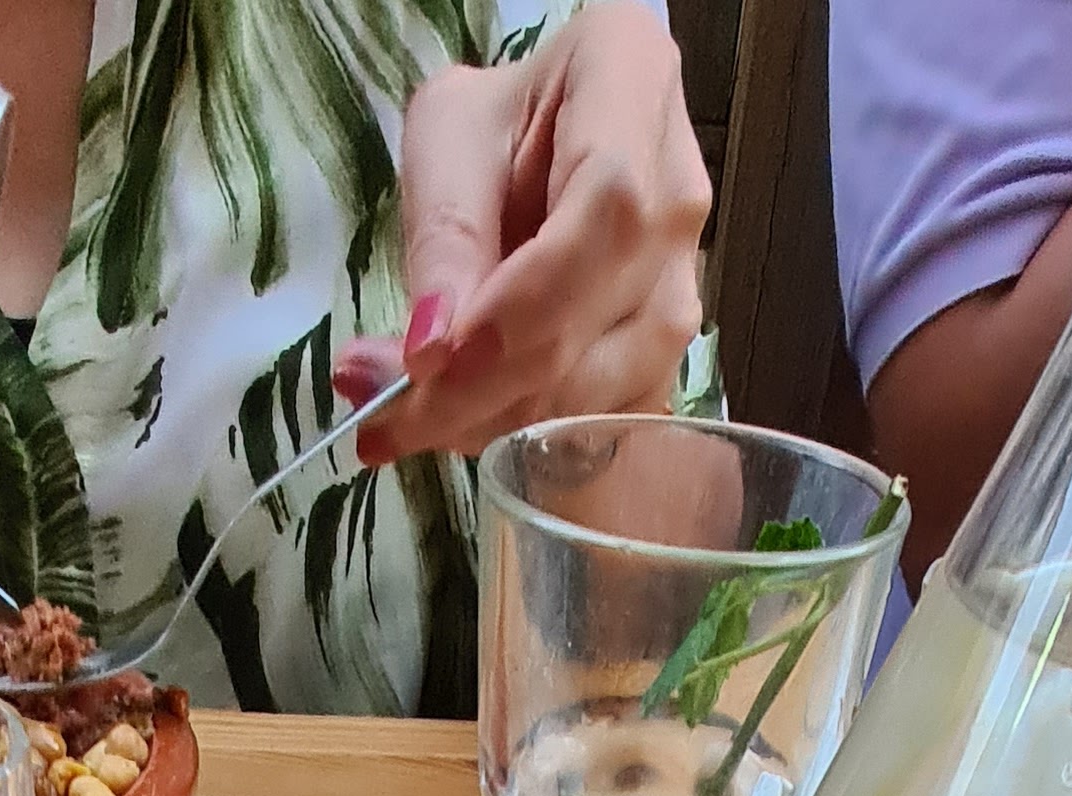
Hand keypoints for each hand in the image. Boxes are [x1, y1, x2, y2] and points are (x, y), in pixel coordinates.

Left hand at [332, 3, 710, 463]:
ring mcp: (687, 275)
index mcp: (633, 83)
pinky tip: (466, 429)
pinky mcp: (670, 345)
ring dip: (506, 423)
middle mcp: (682, 190)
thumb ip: (444, 235)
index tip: (436, 364)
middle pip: (607, 311)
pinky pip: (614, 415)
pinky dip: (537, 438)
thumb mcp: (447, 137)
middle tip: (385, 421)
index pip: (607, 211)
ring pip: (616, 380)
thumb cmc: (496, 119)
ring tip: (408, 425)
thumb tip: (432, 352)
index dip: (526, 305)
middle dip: (491, 388)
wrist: (543, 138)